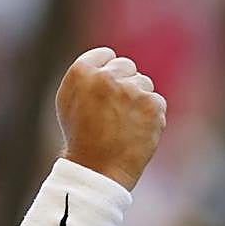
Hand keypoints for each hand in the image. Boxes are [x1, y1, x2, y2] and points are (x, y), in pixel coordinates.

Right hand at [55, 47, 165, 190]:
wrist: (97, 170)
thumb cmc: (79, 136)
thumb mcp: (68, 101)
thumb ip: (86, 76)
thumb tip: (109, 58)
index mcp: (81, 72)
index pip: (106, 55)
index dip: (106, 73)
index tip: (104, 91)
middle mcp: (106, 76)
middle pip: (126, 66)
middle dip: (123, 84)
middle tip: (113, 110)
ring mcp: (131, 90)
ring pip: (143, 83)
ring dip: (137, 99)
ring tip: (122, 123)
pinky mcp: (152, 105)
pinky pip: (156, 101)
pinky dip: (149, 116)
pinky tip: (135, 130)